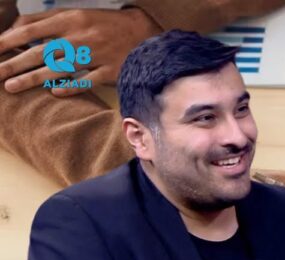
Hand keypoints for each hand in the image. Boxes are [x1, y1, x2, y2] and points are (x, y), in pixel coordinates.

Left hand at [0, 7, 160, 95]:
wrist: (144, 34)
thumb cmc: (105, 24)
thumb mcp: (76, 14)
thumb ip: (47, 20)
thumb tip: (16, 30)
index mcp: (71, 19)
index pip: (31, 29)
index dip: (9, 40)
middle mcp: (81, 38)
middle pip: (40, 52)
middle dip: (14, 64)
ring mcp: (96, 56)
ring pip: (58, 69)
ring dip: (32, 79)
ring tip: (12, 86)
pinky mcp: (110, 72)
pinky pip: (87, 82)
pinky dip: (70, 87)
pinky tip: (55, 93)